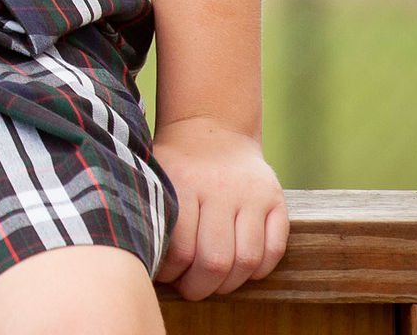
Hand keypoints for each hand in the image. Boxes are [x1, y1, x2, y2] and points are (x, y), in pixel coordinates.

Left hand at [153, 118, 285, 299]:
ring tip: (214, 283)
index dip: (172, 273)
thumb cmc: (176, 162)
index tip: (166, 277)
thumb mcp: (155, 176)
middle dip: (200, 286)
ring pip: (246, 259)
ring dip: (229, 283)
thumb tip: (140, 261)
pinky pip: (273, 249)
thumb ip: (152, 212)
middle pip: (214, 260)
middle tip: (190, 289)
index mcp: (183, 182)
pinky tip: (241, 271)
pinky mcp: (276, 200)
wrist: (212, 127)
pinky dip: (259, 270)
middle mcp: (220, 189)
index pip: (179, 248)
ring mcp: (252, 195)